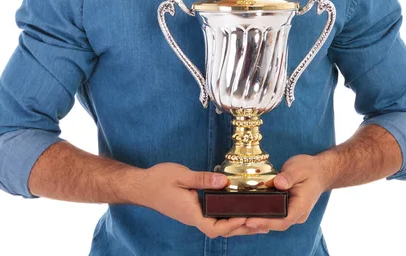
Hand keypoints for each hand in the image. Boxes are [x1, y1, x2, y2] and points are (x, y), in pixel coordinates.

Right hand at [136, 162, 267, 237]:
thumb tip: (224, 181)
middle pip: (220, 231)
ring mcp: (193, 216)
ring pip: (218, 226)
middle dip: (241, 229)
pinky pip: (213, 218)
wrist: (142, 186)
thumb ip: (202, 179)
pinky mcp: (192, 210)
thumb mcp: (181, 175)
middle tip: (263, 224)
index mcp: (191, 213)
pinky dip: (227, 218)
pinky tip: (236, 211)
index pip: (214, 228)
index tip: (247, 219)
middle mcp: (193, 218)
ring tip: (256, 221)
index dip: (232, 226)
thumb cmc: (159, 180)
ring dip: (237, 225)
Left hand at [245, 155, 325, 232]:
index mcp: (301, 206)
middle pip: (277, 224)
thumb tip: (278, 183)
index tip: (250, 220)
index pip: (283, 219)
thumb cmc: (309, 169)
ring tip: (241, 219)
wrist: (319, 171)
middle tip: (240, 220)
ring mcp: (293, 212)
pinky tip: (250, 213)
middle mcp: (297, 213)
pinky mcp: (288, 208)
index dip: (267, 222)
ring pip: (275, 222)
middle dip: (259, 224)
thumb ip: (288, 176)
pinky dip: (263, 216)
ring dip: (259, 222)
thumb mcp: (299, 168)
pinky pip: (275, 216)